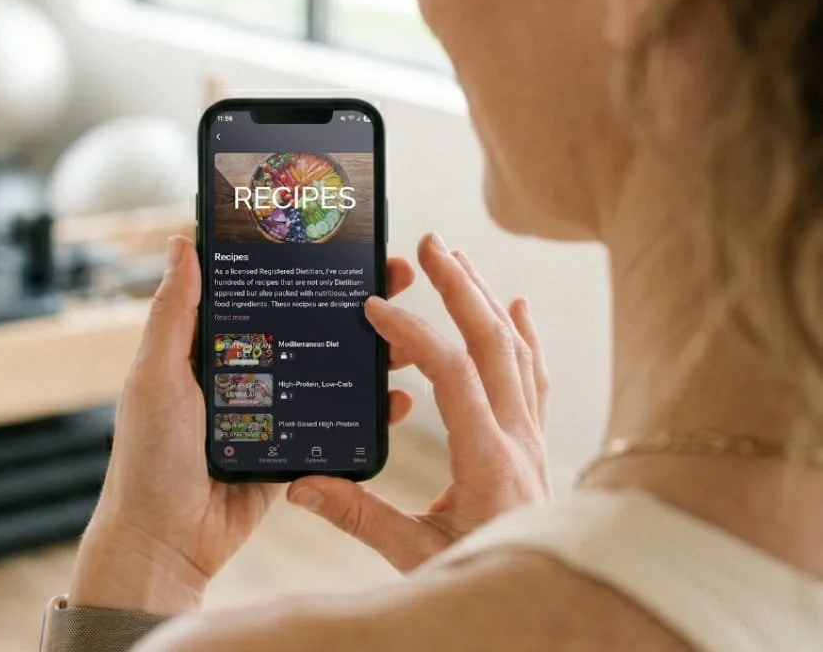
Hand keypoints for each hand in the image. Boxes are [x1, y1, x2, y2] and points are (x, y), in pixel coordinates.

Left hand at [69, 237, 417, 613]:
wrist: (166, 542)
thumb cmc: (149, 457)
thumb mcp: (157, 376)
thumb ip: (173, 313)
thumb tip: (182, 242)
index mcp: (208, 345)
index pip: (261, 288)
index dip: (297, 263)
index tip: (337, 240)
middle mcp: (243, 368)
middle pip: (306, 322)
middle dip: (351, 300)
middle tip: (394, 276)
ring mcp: (270, 407)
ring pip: (327, 366)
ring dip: (370, 349)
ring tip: (409, 332)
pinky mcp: (290, 445)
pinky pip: (333, 419)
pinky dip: (366, 407)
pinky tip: (396, 396)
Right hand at [287, 233, 551, 572]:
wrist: (543, 599)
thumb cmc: (477, 576)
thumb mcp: (414, 554)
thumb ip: (359, 517)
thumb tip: (300, 486)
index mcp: (487, 461)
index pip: (454, 376)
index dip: (415, 335)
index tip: (376, 309)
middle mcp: (518, 439)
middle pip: (495, 345)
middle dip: (462, 288)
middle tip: (431, 244)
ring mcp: (532, 438)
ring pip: (517, 352)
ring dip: (487, 301)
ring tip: (459, 260)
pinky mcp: (534, 443)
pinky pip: (533, 375)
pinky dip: (523, 334)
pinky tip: (516, 306)